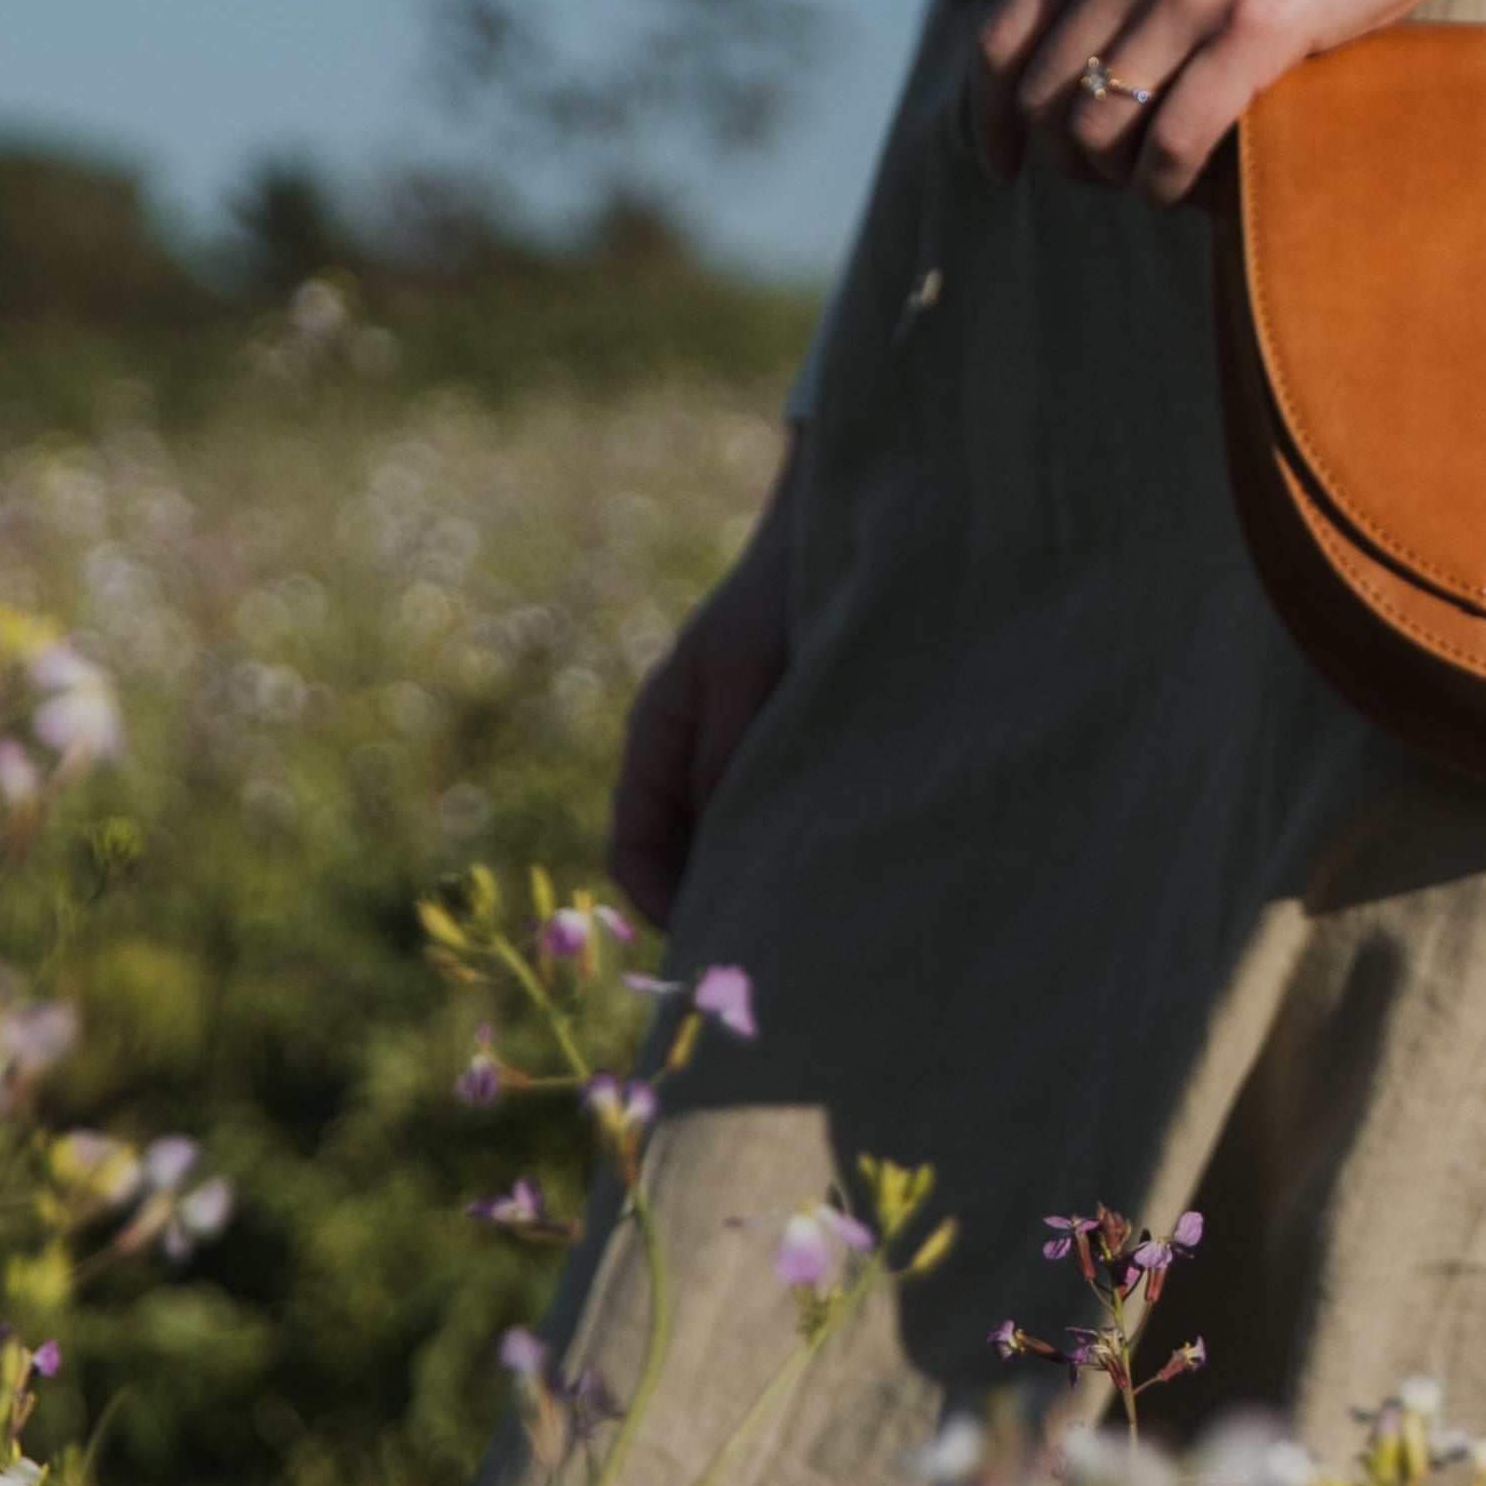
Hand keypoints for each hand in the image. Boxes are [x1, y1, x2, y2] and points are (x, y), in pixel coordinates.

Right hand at [610, 431, 801, 927]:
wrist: (850, 528)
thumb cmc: (785, 591)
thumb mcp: (747, 672)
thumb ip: (729, 758)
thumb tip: (721, 858)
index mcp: (659, 736)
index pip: (635, 851)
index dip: (662, 906)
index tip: (713, 945)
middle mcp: (696, 756)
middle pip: (688, 862)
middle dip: (721, 908)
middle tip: (775, 957)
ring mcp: (744, 753)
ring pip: (739, 846)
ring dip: (766, 881)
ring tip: (818, 918)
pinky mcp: (800, 749)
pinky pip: (786, 817)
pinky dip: (803, 846)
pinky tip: (851, 865)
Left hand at [975, 0, 1477, 203]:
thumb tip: (1094, 49)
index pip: (1006, 34)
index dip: (991, 114)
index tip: (1005, 163)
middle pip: (1049, 94)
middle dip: (1068, 156)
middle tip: (1111, 179)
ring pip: (1104, 124)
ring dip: (1121, 176)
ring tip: (1158, 185)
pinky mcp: (1260, 24)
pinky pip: (1179, 134)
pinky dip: (1172, 181)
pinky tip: (1191, 192)